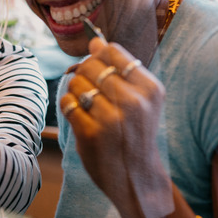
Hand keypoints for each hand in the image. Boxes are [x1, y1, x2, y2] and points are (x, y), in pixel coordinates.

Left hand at [60, 37, 171, 217]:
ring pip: (76, 83)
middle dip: (84, 75)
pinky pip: (67, 103)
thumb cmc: (135, 133)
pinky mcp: (91, 134)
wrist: (136, 177)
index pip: (112, 51)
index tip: (98, 71)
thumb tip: (94, 40)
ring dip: (75, 92)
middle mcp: (134, 102)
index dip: (98, 58)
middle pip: (91, 65)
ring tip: (87, 106)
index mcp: (150, 88)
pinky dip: (68, 107)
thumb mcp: (139, 100)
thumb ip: (118, 69)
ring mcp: (112, 119)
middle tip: (90, 92)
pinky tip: (80, 117)